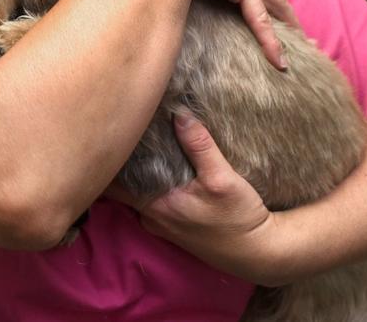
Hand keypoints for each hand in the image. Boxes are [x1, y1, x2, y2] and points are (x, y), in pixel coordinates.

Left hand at [106, 114, 285, 285]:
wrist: (258, 253)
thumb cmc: (239, 219)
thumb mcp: (222, 178)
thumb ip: (199, 146)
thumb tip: (179, 113)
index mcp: (155, 207)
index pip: (113, 184)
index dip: (108, 159)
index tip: (108, 135)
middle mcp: (151, 218)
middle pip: (123, 187)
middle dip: (123, 163)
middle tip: (124, 132)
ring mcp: (162, 225)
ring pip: (138, 194)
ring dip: (139, 174)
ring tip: (141, 145)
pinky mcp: (174, 227)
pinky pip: (152, 202)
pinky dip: (153, 185)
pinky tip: (163, 168)